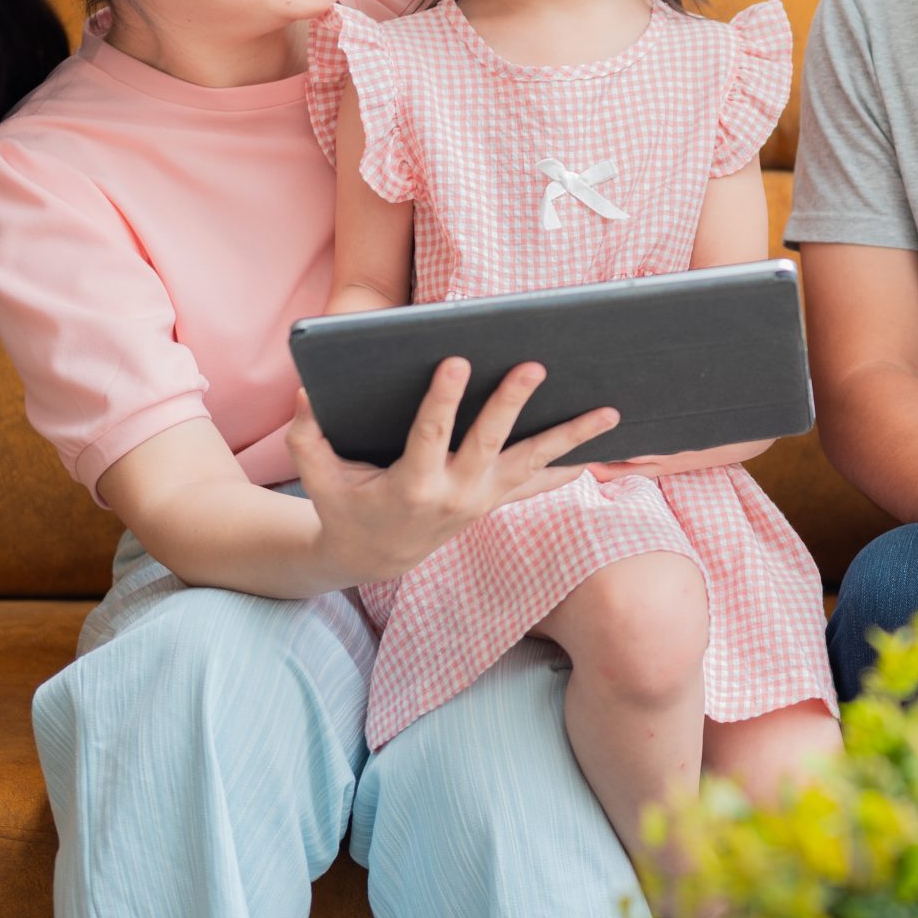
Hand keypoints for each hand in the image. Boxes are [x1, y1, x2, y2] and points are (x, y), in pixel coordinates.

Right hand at [286, 358, 621, 584]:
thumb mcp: (319, 478)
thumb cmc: (344, 506)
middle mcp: (456, 494)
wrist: (374, 557)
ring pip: (533, 464)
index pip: (430, 434)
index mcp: (412, 484)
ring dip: (572, 438)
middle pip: (491, 442)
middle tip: (535, 365)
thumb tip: (307, 391)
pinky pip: (539, 484)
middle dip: (512, 403)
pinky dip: (570, 467)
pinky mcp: (496, 500)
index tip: (455, 360)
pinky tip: (603, 449)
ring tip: (610, 411)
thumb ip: (308, 437)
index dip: (442, 399)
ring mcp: (482, 499)